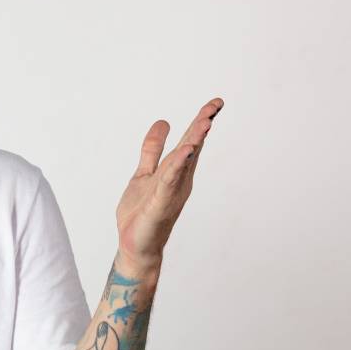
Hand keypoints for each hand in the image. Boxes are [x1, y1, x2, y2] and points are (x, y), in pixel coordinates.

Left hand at [115, 97, 223, 267]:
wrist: (134, 246)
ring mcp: (170, 192)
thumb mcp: (144, 173)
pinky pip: (168, 182)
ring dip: (194, 142)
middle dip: (202, 126)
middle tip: (216, 105)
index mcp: (175, 171)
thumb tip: (162, 122)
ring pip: (183, 162)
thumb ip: (152, 149)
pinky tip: (184, 153)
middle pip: (191, 148)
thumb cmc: (141, 212)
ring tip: (205, 122)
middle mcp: (178, 180)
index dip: (200, 122)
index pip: (190, 142)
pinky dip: (177, 167)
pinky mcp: (159, 205)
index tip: (214, 103)